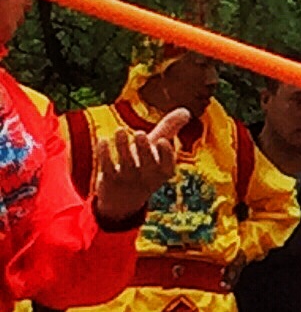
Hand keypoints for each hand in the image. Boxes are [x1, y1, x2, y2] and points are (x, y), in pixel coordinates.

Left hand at [87, 111, 186, 227]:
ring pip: (126, 162)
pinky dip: (104, 154)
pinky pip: (106, 167)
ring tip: (120, 130)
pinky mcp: (109, 180)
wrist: (123, 200)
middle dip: (144, 148)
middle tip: (140, 134)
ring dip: (122, 146)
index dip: (165, 153)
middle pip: (147, 163)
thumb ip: (170, 130)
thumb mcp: (157, 151)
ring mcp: (128, 179)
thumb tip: (186, 111)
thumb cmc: (145, 168)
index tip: (162, 141)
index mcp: (163, 170)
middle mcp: (147, 177)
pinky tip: (103, 141)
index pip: (167, 164)